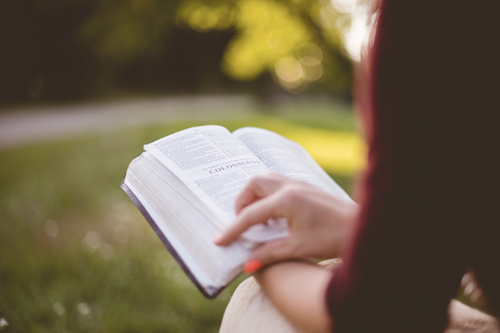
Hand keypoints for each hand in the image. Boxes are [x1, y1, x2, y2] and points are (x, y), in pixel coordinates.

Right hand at [214, 173, 356, 269]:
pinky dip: (268, 196)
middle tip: (242, 223)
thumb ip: (269, 254)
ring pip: (266, 180)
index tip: (220, 241)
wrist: (362, 228)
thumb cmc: (334, 237)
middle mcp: (290, 186)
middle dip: (242, 202)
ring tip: (256, 219)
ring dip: (255, 196)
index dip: (233, 229)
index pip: (250, 214)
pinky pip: (278, 184)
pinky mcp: (306, 187)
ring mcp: (299, 184)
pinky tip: (274, 215)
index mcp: (286, 200)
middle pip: (254, 184)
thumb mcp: (298, 248)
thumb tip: (247, 264)